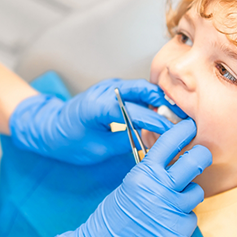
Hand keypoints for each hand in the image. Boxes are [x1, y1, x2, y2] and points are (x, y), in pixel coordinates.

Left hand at [9, 78, 177, 163]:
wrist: (50, 127)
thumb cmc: (69, 141)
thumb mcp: (97, 148)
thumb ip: (124, 141)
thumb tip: (152, 142)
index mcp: (96, 106)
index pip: (134, 111)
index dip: (156, 122)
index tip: (175, 132)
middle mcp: (104, 90)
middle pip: (142, 89)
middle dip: (166, 102)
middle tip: (186, 118)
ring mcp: (108, 87)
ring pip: (142, 87)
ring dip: (161, 100)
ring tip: (180, 116)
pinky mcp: (112, 89)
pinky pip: (136, 91)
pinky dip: (151, 100)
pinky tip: (164, 113)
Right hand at [46, 120, 211, 236]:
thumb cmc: (113, 217)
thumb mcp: (129, 185)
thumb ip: (151, 173)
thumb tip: (172, 160)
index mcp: (144, 174)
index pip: (170, 142)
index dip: (184, 131)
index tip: (191, 126)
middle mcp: (160, 189)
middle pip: (196, 162)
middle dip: (202, 156)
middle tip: (201, 155)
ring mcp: (172, 212)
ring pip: (197, 192)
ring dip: (188, 194)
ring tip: (171, 203)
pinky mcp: (179, 234)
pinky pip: (191, 219)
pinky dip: (182, 220)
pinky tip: (165, 224)